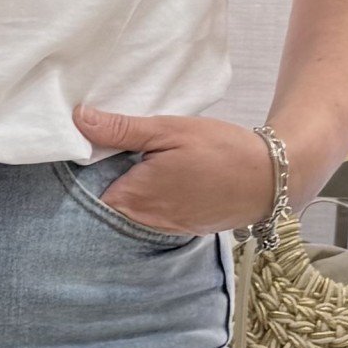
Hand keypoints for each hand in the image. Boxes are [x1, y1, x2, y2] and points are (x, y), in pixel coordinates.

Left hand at [71, 103, 277, 235]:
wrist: (269, 178)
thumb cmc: (218, 149)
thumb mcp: (168, 129)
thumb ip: (121, 129)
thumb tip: (78, 119)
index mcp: (134, 196)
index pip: (87, 189)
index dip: (84, 167)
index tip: (87, 144)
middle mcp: (144, 220)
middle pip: (107, 199)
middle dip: (105, 175)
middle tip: (112, 144)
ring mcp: (163, 227)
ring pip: (130, 207)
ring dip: (128, 185)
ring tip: (136, 156)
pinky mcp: (180, 227)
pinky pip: (151, 213)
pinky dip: (149, 195)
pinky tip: (160, 172)